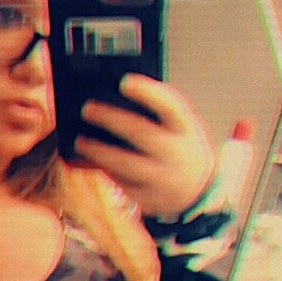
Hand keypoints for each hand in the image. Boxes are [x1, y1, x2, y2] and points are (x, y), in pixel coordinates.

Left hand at [74, 75, 216, 217]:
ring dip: (98, 152)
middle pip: (139, 133)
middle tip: (87, 109)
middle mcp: (175, 154)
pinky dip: (107, 171)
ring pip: (124, 164)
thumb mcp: (181, 128)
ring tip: (81, 141)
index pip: (169, 106)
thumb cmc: (180, 147)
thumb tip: (115, 100)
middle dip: (110, 119)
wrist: (200, 189)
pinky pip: (122, 184)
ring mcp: (163, 179)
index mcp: (185, 129)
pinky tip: (96, 162)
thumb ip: (158, 114)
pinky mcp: (150, 199)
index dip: (147, 92)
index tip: (125, 81)